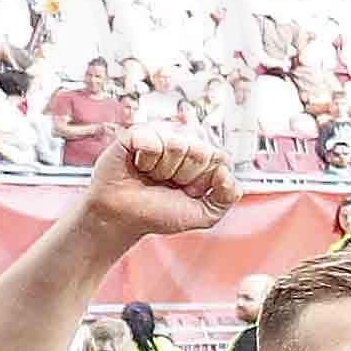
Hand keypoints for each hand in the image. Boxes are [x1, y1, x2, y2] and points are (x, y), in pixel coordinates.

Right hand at [82, 131, 236, 240]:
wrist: (122, 218)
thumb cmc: (158, 213)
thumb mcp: (203, 215)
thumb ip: (227, 197)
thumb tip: (224, 171)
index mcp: (203, 159)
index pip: (221, 158)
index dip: (205, 179)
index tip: (189, 190)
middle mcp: (184, 143)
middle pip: (201, 150)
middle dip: (185, 175)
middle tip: (168, 183)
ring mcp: (161, 135)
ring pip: (177, 144)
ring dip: (163, 169)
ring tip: (151, 175)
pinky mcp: (137, 133)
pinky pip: (153, 140)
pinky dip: (146, 160)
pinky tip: (139, 165)